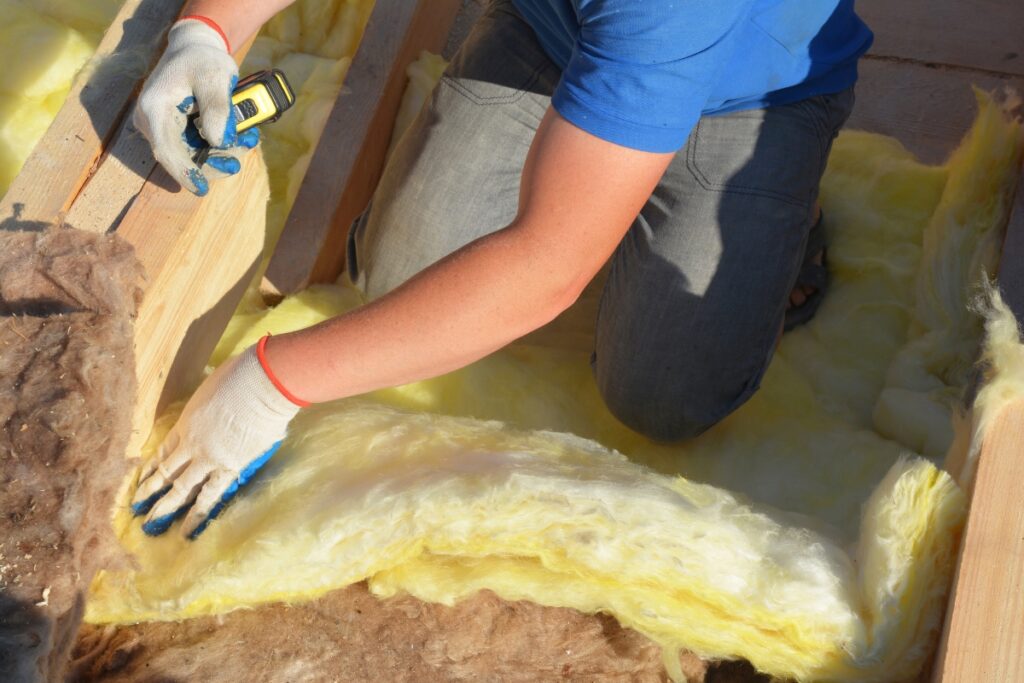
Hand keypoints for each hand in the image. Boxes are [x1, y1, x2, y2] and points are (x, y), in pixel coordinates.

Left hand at [131, 343, 301, 537]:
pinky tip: (188, 529)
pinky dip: (198, 514)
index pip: (164, 451)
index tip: (141, 481)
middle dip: (149, 492)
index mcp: (186, 422)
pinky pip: (210, 495)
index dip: (151, 467)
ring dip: (165, 508)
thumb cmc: (242, 376)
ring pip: (181, 489)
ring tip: (151, 526)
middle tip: (136, 510)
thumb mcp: (214, 387)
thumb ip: (211, 404)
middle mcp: (191, 444)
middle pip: (166, 472)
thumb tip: (220, 405)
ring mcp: (209, 458)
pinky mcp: (230, 468)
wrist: (261, 383)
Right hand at [133, 18, 258, 195]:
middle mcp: (153, 123)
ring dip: (225, 153)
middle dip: (217, 160)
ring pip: (195, 156)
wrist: (194, 49)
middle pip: (184, 157)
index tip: (201, 188)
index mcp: (154, 109)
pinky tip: (242, 136)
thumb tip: (218, 141)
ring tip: (249, 137)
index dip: (185, 172)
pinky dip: (222, 145)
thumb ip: (218, 108)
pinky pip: (200, 147)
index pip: (166, 149)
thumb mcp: (215, 76)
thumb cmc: (202, 60)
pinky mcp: (178, 133)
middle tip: (245, 145)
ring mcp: (164, 130)